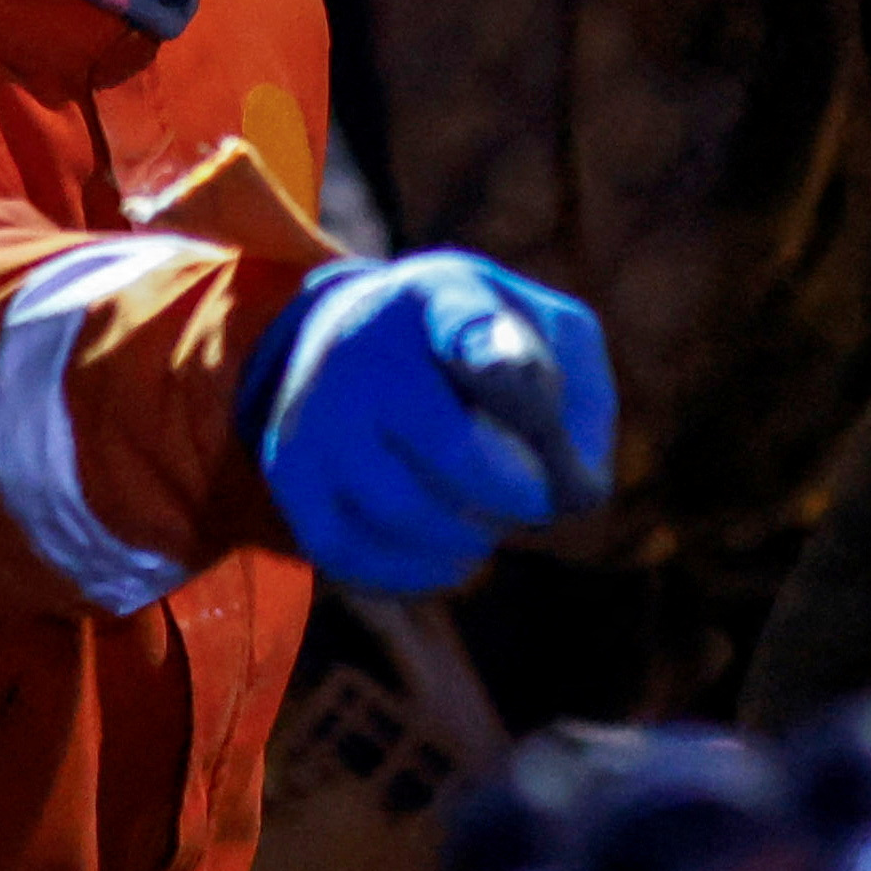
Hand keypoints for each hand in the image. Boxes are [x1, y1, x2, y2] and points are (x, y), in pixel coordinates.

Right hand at [245, 254, 616, 596]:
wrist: (356, 334)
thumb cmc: (483, 347)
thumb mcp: (550, 337)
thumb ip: (581, 407)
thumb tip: (572, 498)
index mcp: (444, 298)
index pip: (465, 324)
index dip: (492, 348)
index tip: (508, 362)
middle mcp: (364, 348)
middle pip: (456, 452)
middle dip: (519, 494)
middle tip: (531, 495)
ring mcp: (315, 411)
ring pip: (406, 514)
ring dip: (470, 537)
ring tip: (487, 520)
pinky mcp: (289, 473)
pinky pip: (354, 555)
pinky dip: (417, 572)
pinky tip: (449, 554)